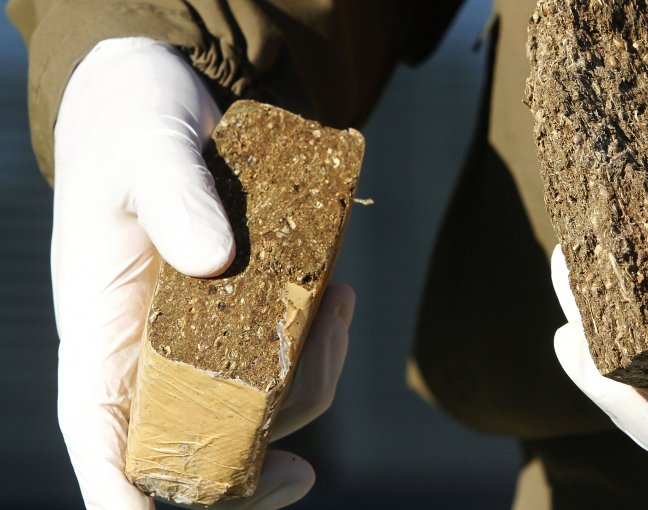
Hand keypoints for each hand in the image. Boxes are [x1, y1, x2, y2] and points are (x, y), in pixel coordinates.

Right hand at [52, 37, 351, 509]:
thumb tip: (217, 260)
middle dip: (260, 450)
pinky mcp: (239, 312)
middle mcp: (150, 350)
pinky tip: (340, 301)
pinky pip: (284, 358)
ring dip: (314, 379)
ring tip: (341, 304)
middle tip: (318, 399)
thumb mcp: (147, 147)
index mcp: (102, 329)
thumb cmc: (133, 126)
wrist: (163, 106)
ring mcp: (200, 337)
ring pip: (258, 405)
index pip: (97, 431)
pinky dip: (322, 346)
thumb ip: (175, 196)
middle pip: (198, 442)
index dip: (119, 491)